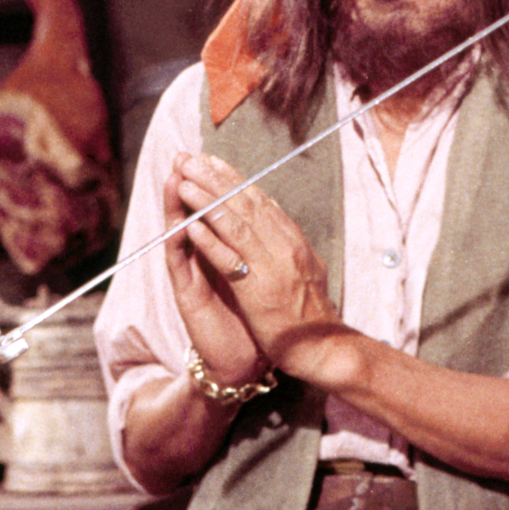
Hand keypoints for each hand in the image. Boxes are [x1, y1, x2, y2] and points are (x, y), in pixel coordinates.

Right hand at [160, 153, 274, 390]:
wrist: (242, 361)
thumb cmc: (254, 321)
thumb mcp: (263, 280)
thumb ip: (259, 252)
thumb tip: (271, 219)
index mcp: (226, 251)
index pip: (217, 211)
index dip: (214, 184)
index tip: (213, 156)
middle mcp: (205, 258)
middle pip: (195, 213)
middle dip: (191, 183)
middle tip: (184, 154)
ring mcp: (193, 275)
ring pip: (181, 231)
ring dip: (176, 204)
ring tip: (175, 175)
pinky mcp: (187, 295)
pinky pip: (181, 264)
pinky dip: (180, 243)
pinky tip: (179, 224)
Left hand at [169, 155, 346, 379]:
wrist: (325, 350)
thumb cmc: (312, 315)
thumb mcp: (305, 270)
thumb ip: (289, 244)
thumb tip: (276, 216)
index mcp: (294, 241)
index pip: (260, 201)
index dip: (233, 179)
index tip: (211, 161)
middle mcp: (285, 247)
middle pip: (245, 205)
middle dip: (215, 180)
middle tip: (189, 159)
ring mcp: (272, 267)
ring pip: (235, 225)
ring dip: (206, 201)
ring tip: (183, 182)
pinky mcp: (258, 291)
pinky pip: (229, 260)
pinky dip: (209, 241)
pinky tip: (190, 226)